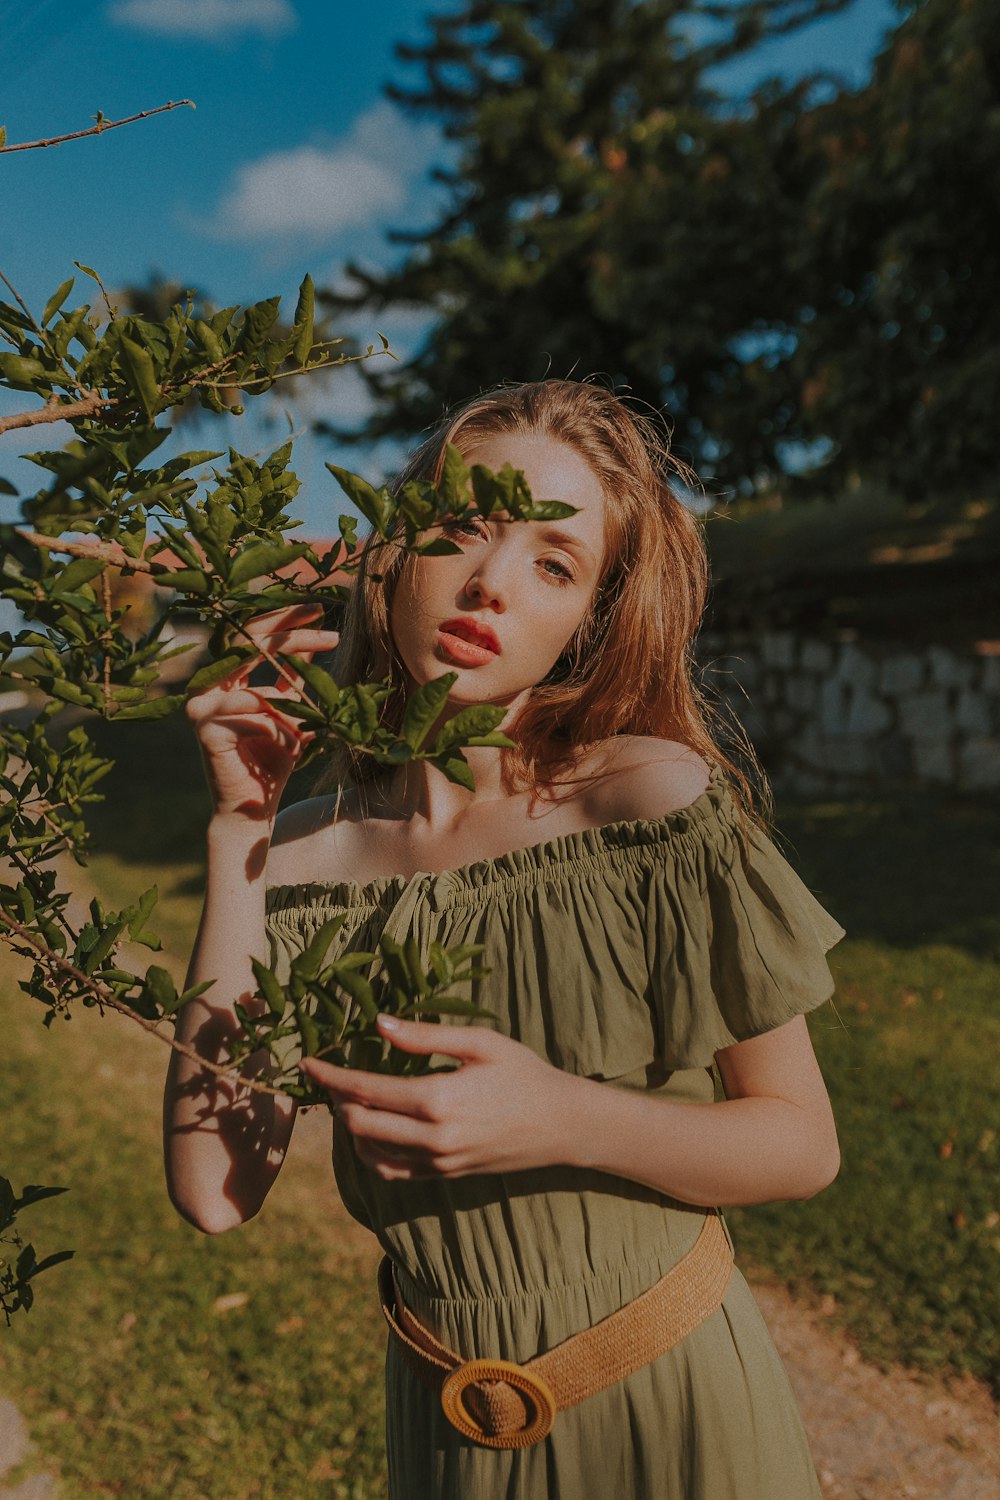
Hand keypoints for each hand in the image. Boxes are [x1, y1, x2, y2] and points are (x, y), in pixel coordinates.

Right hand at [185, 603, 339, 821]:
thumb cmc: (273, 759)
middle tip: (325, 622)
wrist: (255, 808)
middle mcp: (208, 686)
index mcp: (226, 678)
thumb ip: (295, 676)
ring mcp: (201, 707)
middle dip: (289, 628)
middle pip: (247, 641)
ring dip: (289, 682)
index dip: (284, 619)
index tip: (320, 611)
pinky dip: (277, 724)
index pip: (251, 635)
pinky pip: (250, 713)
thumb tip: (316, 637)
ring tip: (309, 710)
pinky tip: (290, 737)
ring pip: (252, 674)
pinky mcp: (205, 731)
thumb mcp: (293, 709)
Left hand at [300, 1015, 584, 1180]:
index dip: (330, 1077)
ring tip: (348, 1098)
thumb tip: (379, 1025)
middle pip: (359, 1123)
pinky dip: (371, 1152)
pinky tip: (371, 1130)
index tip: (307, 1062)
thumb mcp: (480, 1043)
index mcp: (438, 1099)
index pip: (365, 1090)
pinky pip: (392, 1172)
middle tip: (330, 1076)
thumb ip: (427, 1036)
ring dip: (351, 1126)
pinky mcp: (444, 1176)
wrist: (562, 1124)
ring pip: (371, 1152)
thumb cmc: (524, 1074)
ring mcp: (438, 1163)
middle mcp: (433, 1138)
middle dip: (335, 1099)